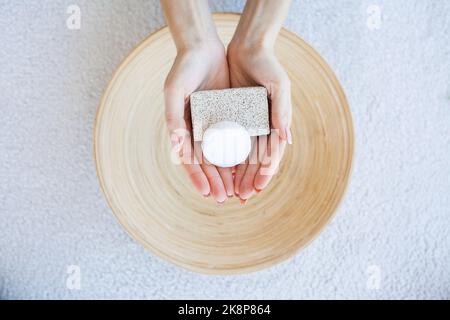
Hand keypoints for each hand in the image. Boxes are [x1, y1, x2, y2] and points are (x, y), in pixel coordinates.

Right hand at [164, 42, 233, 202]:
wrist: (203, 47)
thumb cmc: (184, 69)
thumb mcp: (175, 91)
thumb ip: (174, 118)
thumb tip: (177, 147)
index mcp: (183, 129)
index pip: (189, 159)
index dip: (197, 177)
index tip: (206, 193)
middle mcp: (198, 130)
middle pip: (207, 162)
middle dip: (215, 181)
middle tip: (224, 199)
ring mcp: (213, 125)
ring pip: (222, 155)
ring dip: (228, 173)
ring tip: (236, 191)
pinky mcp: (228, 117)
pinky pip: (234, 139)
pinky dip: (238, 154)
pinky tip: (246, 168)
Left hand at [227, 42, 291, 201]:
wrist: (247, 46)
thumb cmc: (267, 64)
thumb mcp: (279, 85)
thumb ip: (282, 110)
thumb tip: (286, 139)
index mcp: (275, 123)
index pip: (271, 155)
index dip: (265, 173)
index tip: (256, 189)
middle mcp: (261, 126)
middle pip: (255, 160)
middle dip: (248, 180)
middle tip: (239, 197)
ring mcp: (246, 123)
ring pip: (241, 154)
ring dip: (236, 173)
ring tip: (228, 191)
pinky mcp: (232, 117)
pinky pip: (227, 141)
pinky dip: (224, 156)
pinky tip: (218, 169)